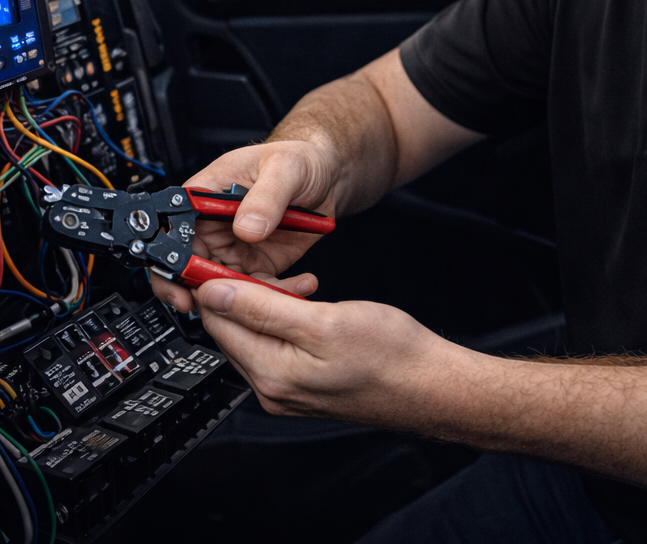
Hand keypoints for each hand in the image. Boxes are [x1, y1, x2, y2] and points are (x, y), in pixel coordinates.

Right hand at [151, 139, 338, 311]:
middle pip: (189, 268)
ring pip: (221, 287)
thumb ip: (265, 197)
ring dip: (244, 300)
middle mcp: (213, 226)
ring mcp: (234, 248)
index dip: (172, 261)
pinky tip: (300, 285)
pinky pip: (255, 292)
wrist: (327, 176)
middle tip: (229, 304)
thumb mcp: (283, 168)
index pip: (174, 231)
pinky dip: (275, 296)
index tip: (186, 281)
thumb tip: (246, 227)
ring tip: (276, 295)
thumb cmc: (297, 160)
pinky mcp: (257, 265)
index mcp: (205, 196)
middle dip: (203, 291)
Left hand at [191, 275, 463, 426]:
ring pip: (257, 336)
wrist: (431, 386)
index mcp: (270, 373)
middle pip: (233, 331)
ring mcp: (289, 391)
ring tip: (301, 285)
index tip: (219, 255)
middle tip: (272, 266)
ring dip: (270, 304)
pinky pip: (279, 347)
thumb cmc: (391, 356)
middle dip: (244, 293)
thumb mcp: (323, 320)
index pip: (217, 322)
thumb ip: (263, 307)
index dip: (214, 283)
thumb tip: (216, 293)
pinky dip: (288, 320)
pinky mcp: (305, 387)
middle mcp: (272, 389)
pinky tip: (310, 305)